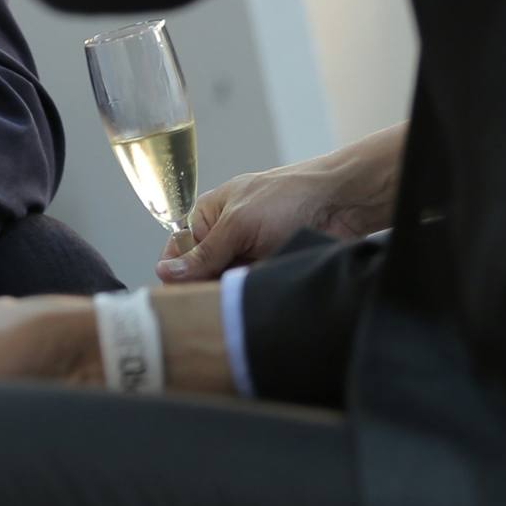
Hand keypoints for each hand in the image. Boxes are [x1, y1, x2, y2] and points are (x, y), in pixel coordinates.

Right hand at [155, 124, 407, 283]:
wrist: (341, 204)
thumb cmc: (288, 197)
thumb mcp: (238, 223)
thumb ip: (204, 253)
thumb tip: (164, 272)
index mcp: (209, 216)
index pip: (178, 252)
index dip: (175, 274)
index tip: (176, 298)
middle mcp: (225, 238)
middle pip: (200, 276)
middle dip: (204, 291)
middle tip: (210, 305)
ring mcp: (248, 258)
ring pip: (225, 289)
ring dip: (228, 298)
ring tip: (234, 307)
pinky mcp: (268, 274)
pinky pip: (248, 295)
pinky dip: (248, 302)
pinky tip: (250, 309)